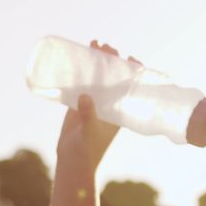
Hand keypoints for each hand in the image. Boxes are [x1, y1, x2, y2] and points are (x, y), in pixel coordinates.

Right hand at [55, 41, 140, 167]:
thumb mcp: (90, 131)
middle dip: (111, 59)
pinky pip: (80, 83)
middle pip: (113, 76)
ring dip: (96, 61)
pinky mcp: (78, 104)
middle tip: (106, 46)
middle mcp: (109, 103)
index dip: (133, 70)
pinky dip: (79, 71)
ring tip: (93, 44)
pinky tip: (75, 58)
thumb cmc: (87, 149)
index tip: (129, 57)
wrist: (73, 160)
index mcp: (119, 109)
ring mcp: (93, 102)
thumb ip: (89, 114)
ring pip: (97, 77)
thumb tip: (85, 96)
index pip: (131, 85)